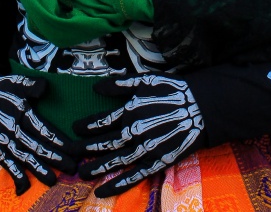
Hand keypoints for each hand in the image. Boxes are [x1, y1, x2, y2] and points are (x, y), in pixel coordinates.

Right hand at [0, 75, 75, 193]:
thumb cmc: (2, 89)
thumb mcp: (16, 81)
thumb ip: (31, 85)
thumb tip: (44, 87)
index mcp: (20, 112)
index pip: (42, 129)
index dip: (58, 140)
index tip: (72, 149)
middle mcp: (12, 129)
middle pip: (36, 146)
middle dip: (55, 158)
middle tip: (72, 167)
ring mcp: (4, 140)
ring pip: (23, 158)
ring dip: (38, 169)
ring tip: (52, 180)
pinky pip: (6, 163)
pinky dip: (14, 175)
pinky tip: (23, 187)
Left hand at [74, 74, 203, 196]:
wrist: (200, 107)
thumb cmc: (171, 90)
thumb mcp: (144, 80)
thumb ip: (119, 85)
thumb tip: (96, 87)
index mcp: (129, 111)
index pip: (101, 121)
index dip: (86, 125)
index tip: (74, 129)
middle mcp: (133, 132)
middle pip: (104, 143)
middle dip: (85, 148)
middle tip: (70, 154)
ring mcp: (145, 149)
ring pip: (115, 162)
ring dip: (97, 168)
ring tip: (81, 173)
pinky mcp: (157, 162)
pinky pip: (134, 176)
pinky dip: (118, 185)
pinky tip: (103, 191)